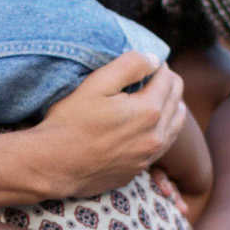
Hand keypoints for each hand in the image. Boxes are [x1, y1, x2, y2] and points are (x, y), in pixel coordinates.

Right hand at [27, 51, 187, 200]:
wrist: (53, 166)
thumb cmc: (69, 123)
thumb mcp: (96, 84)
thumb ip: (130, 66)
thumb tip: (155, 60)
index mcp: (148, 111)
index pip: (169, 79)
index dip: (158, 66)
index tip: (146, 64)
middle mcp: (155, 136)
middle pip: (176, 100)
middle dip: (167, 83)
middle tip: (150, 76)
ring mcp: (148, 156)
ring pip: (175, 125)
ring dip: (169, 106)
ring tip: (155, 97)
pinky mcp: (139, 169)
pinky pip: (162, 145)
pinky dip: (162, 129)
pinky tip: (148, 124)